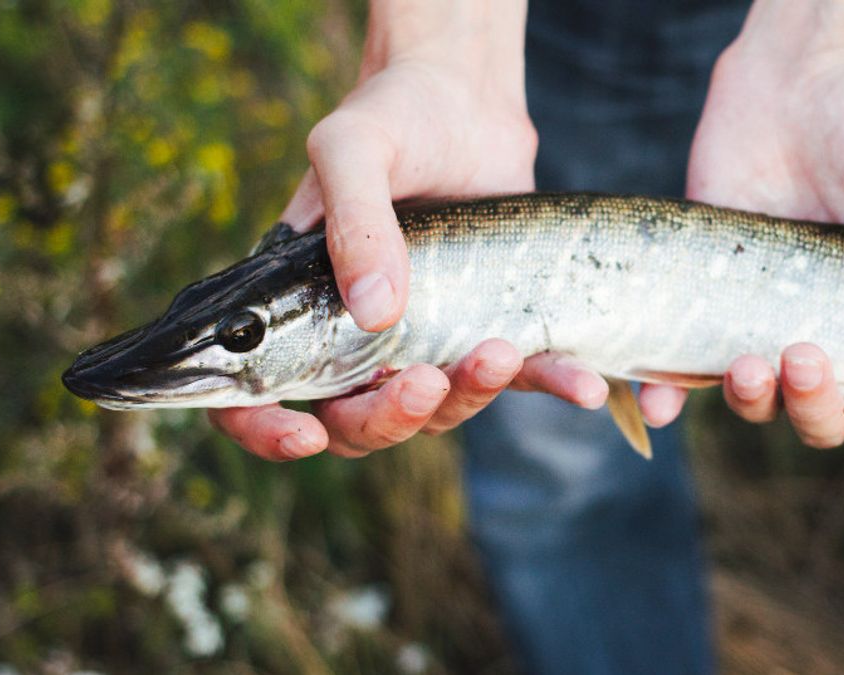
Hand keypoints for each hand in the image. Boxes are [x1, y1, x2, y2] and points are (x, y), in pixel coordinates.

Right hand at [209, 4, 608, 458]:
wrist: (467, 98)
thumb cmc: (392, 115)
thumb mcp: (354, 151)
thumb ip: (353, 224)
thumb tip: (377, 314)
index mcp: (297, 306)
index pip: (257, 393)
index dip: (268, 429)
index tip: (304, 434)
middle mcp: (357, 335)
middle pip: (355, 421)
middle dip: (387, 418)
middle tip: (424, 381)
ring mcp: (427, 338)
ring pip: (435, 412)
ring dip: (466, 398)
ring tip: (499, 351)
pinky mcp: (490, 325)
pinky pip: (518, 375)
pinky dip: (551, 384)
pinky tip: (585, 386)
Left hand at [678, 6, 843, 500]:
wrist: (797, 78)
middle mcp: (837, 334)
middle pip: (831, 417)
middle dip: (819, 408)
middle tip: (806, 354)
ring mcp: (770, 320)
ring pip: (761, 403)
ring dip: (754, 402)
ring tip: (749, 357)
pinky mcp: (710, 300)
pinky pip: (686, 368)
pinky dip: (669, 395)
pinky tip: (660, 398)